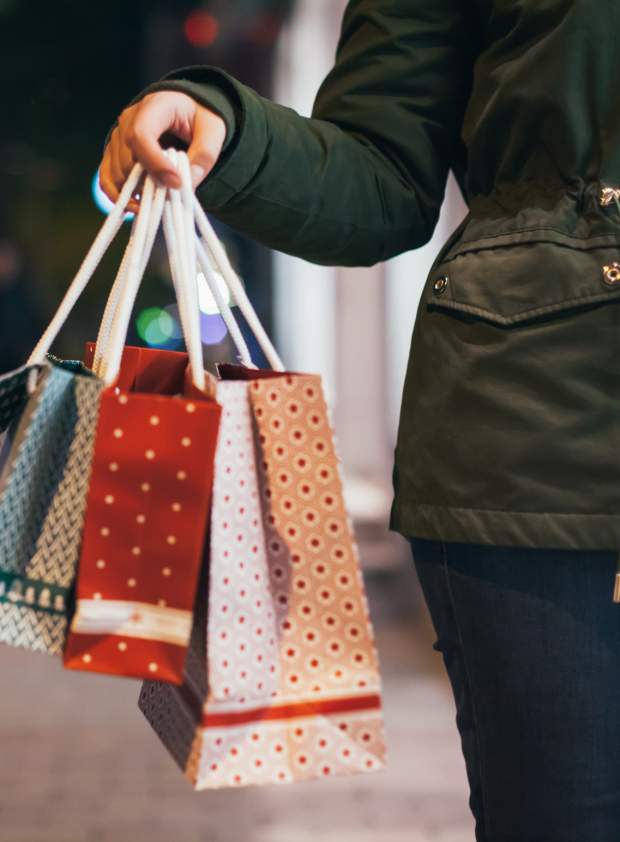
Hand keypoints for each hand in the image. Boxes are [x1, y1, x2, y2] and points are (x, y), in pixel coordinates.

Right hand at [99, 90, 226, 212]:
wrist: (188, 113)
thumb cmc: (199, 118)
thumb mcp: (213, 131)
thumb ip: (204, 155)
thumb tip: (186, 183)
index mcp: (153, 106)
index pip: (141, 135)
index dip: (155, 164)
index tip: (176, 183)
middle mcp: (128, 120)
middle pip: (127, 159)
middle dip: (148, 182)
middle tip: (171, 195)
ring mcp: (118, 137)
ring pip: (116, 173)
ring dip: (135, 192)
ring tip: (159, 200)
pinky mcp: (114, 155)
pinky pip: (106, 179)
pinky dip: (118, 196)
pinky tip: (137, 206)